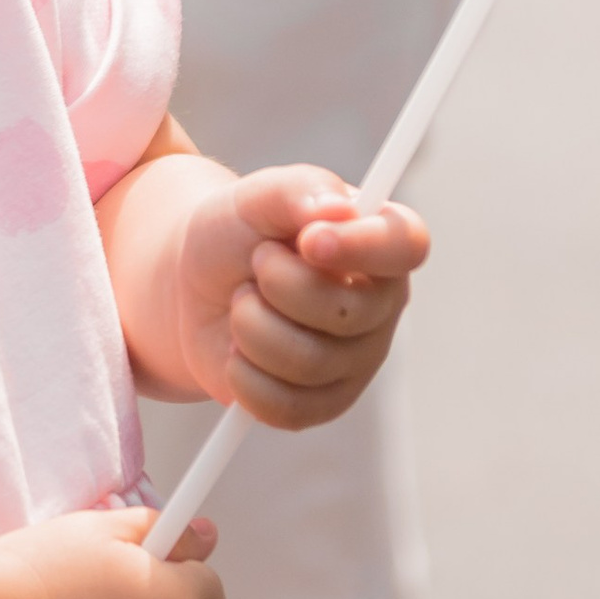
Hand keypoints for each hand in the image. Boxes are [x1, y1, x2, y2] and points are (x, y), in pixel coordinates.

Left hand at [172, 165, 428, 430]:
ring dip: (250, 326)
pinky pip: (288, 408)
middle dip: (277, 284)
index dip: (362, 246)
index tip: (308, 240)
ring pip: (308, 362)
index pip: (406, 246)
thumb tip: (337, 208)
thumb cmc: (236, 234)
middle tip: (255, 263)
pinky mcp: (324, 403)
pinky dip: (244, 376)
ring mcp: (357, 360)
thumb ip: (295, 191)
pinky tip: (238, 351)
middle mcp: (380, 304)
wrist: (193, 285)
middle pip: (346, 312)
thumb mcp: (253, 197)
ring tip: (242, 303)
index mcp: (378, 242)